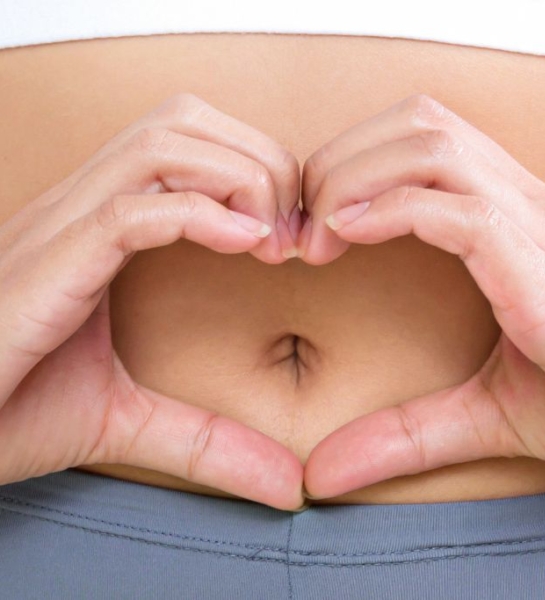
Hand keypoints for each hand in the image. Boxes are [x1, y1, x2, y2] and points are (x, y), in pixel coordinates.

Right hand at [0, 93, 304, 510]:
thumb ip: (209, 441)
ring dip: (238, 179)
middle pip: (182, 122)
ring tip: (270, 242)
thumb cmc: (12, 414)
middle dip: (259, 160)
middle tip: (293, 230)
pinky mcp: (43, 267)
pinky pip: (128, 212)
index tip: (294, 233)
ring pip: (159, 146)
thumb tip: (287, 484)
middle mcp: (79, 212)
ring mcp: (58, 232)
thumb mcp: (130, 421)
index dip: (256, 170)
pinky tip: (244, 245)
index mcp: (100, 227)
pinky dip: (199, 217)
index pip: (188, 143)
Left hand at [299, 94, 544, 498]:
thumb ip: (404, 432)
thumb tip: (323, 472)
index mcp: (514, 224)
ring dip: (356, 179)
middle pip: (419, 124)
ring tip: (319, 236)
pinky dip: (393, 212)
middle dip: (340, 161)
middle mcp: (528, 209)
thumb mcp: (486, 413)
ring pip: (435, 149)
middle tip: (301, 226)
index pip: (424, 140)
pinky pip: (464, 211)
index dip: (353, 164)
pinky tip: (349, 236)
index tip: (310, 224)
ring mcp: (541, 233)